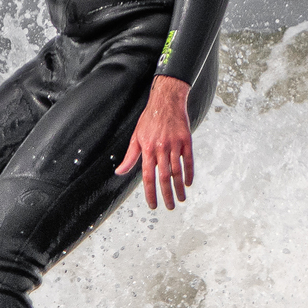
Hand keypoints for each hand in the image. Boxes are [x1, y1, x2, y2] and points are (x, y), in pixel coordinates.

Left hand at [115, 75, 193, 210]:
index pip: (148, 176)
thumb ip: (130, 157)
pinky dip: (189, 173)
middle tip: (169, 207)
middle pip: (164, 177)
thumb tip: (119, 172)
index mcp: (147, 148)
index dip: (150, 193)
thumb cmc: (149, 119)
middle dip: (166, 195)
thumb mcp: (136, 137)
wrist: (166, 100)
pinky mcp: (186, 140)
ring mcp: (174, 144)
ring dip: (179, 188)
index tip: (153, 205)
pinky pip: (188, 160)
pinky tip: (188, 183)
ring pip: (177, 171)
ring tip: (180, 199)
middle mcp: (161, 148)